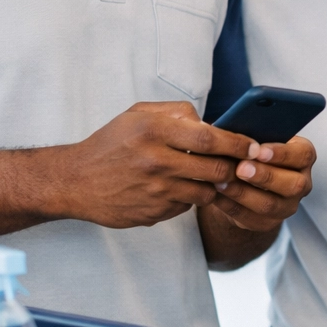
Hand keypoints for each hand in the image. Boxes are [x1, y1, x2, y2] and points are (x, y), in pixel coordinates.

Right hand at [53, 101, 251, 227]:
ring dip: (213, 186)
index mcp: (154, 131)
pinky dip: (190, 198)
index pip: (211, 138)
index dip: (237, 143)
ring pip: (206, 192)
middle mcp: (157, 161)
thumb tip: (212, 123)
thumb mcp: (137, 114)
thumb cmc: (111, 143)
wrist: (73, 182)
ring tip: (209, 176)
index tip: (252, 146)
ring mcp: (156, 191)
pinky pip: (187, 206)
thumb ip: (177, 113)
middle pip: (216, 169)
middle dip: (234, 168)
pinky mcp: (153, 214)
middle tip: (241, 165)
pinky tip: (178, 188)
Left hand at [207, 136, 315, 231]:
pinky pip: (250, 218)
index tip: (258, 150)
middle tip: (240, 168)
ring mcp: (287, 206)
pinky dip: (231, 206)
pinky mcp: (268, 223)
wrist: (247, 180)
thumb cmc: (253, 151)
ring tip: (221, 182)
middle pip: (292, 184)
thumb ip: (252, 134)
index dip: (282, 153)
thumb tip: (233, 127)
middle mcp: (301, 183)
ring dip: (243, 193)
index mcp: (303, 157)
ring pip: (269, 204)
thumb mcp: (257, 138)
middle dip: (264, 176)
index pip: (303, 155)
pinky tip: (215, 195)